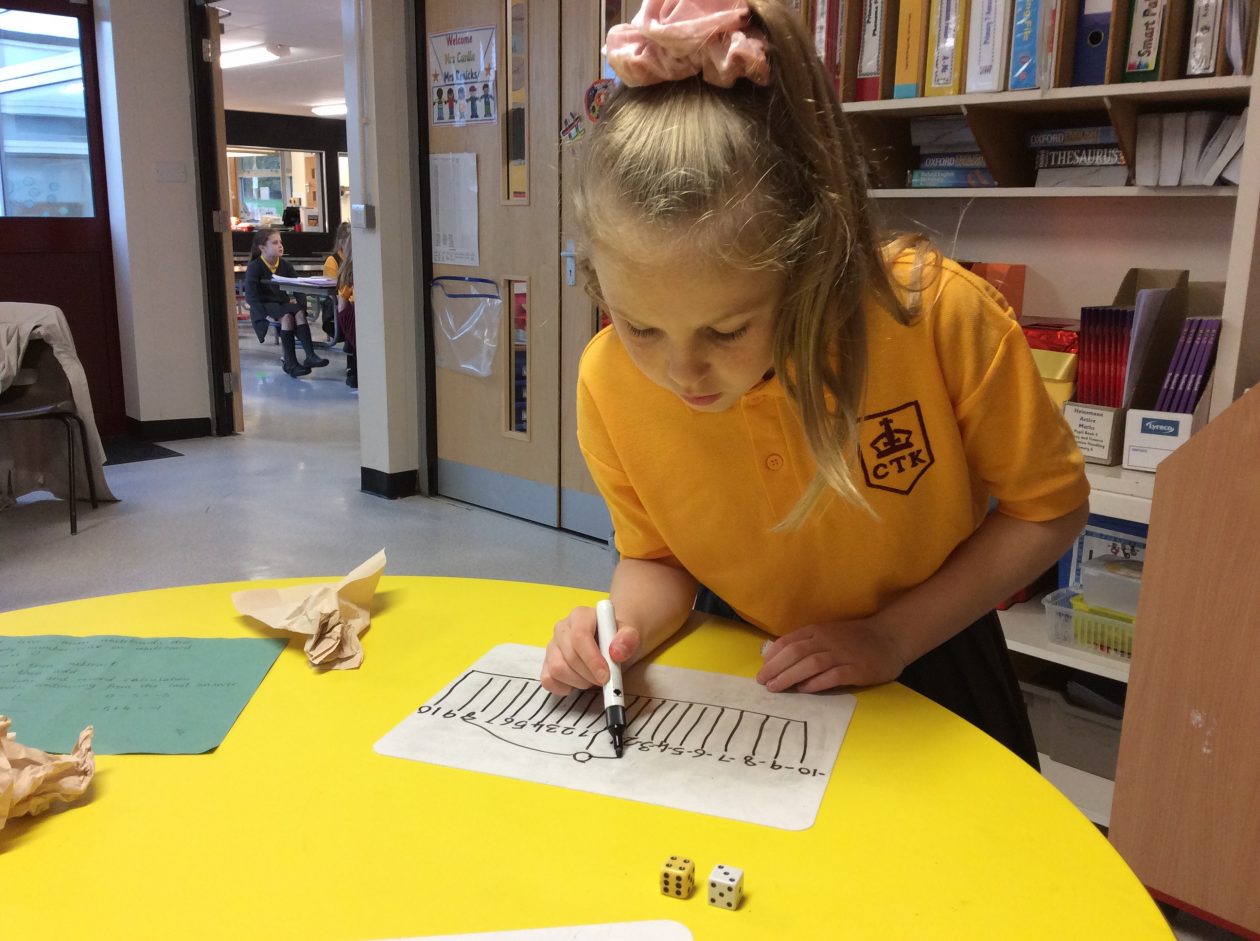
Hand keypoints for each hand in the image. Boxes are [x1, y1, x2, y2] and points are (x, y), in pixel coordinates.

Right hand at [540, 605, 639, 695]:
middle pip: (569, 656)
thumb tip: (616, 652)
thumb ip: (628, 640)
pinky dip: (563, 688)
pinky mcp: (547, 663)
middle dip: (589, 675)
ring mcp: (552, 646)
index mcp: (580, 616)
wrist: (611, 643)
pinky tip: (577, 684)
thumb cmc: (618, 638)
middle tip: (605, 680)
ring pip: (557, 670)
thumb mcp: (631, 636)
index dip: (592, 659)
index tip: (606, 675)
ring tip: (593, 680)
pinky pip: (548, 680)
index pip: (580, 636)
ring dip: (579, 682)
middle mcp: (562, 628)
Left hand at [756, 617, 908, 693]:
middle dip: (776, 668)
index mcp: (818, 631)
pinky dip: (817, 682)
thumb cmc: (855, 638)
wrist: (889, 637)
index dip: (772, 656)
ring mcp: (843, 654)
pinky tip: (805, 690)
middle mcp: (827, 640)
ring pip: (811, 663)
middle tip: (762, 682)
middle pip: (796, 652)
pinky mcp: (857, 668)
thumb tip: (779, 658)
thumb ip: (807, 643)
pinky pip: (834, 675)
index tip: (761, 669)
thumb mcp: (828, 634)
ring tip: (776, 688)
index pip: (789, 641)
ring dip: (790, 676)